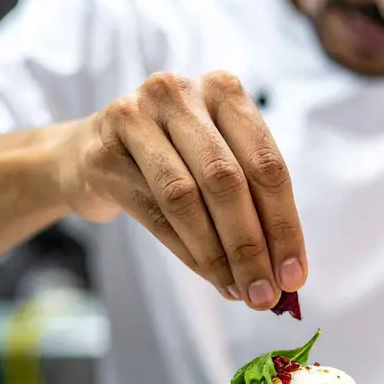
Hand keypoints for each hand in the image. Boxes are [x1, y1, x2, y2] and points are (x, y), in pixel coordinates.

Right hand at [55, 71, 305, 309]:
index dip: (284, 224)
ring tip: (237, 291)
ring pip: (185, 198)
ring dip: (217, 256)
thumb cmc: (173, 158)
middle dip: (250, 247)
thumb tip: (285, 275)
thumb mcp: (217, 161)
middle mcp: (178, 93)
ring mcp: (134, 117)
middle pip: (226, 180)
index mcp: (222, 89)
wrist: (89, 152)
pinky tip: (209, 277)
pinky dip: (187, 252)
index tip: (294, 276)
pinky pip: (153, 213)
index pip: (265, 163)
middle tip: (264, 295)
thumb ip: (253, 203)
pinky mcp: (102, 153)